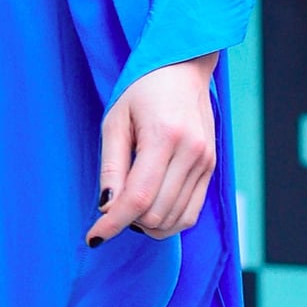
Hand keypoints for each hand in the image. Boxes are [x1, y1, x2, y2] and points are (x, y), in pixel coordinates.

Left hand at [84, 54, 217, 244]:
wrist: (182, 70)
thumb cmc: (141, 90)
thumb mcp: (115, 121)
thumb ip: (112, 166)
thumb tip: (106, 207)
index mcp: (164, 137)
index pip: (139, 197)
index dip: (114, 223)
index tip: (93, 237)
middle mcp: (191, 153)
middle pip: (157, 213)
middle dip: (128, 222)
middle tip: (109, 209)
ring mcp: (206, 163)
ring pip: (176, 220)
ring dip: (147, 224)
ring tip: (128, 206)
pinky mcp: (212, 169)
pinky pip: (192, 213)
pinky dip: (168, 220)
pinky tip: (149, 209)